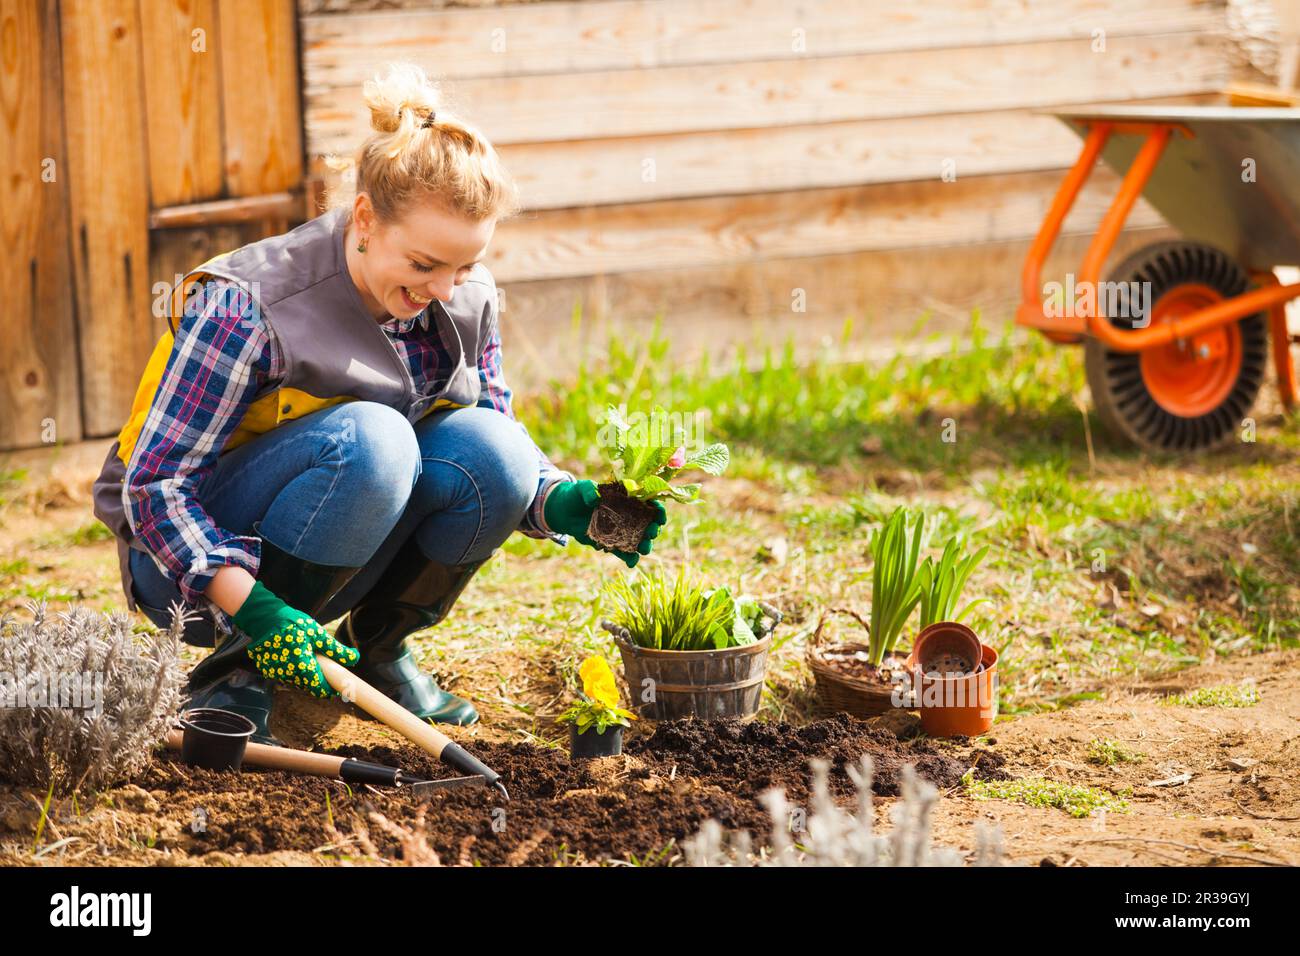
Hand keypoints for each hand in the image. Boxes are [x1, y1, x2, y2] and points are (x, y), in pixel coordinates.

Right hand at [231, 580, 359, 697]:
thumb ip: (336, 650)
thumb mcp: (318, 634)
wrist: (265, 618)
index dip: (329, 690)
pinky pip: (286, 674)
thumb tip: (355, 658)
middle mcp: (287, 674)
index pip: (319, 688)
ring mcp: (276, 673)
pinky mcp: (268, 669)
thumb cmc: (293, 624)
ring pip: (296, 680)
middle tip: (325, 665)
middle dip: (318, 679)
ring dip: (305, 674)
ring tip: (308, 656)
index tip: (337, 686)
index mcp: (302, 666)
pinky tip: (295, 655)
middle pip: (308, 685)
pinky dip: (293, 669)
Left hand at [543, 479, 667, 567]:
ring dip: (644, 546)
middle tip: (651, 532)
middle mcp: (627, 516)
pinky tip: (631, 563)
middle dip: (653, 529)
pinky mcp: (611, 543)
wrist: (563, 511)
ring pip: (638, 540)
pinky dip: (629, 559)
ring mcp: (620, 531)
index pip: (648, 503)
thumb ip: (588, 491)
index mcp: (626, 499)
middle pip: (648, 524)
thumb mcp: (581, 489)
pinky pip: (624, 553)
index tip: (659, 515)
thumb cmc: (576, 495)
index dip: (657, 509)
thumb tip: (595, 499)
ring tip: (644, 549)